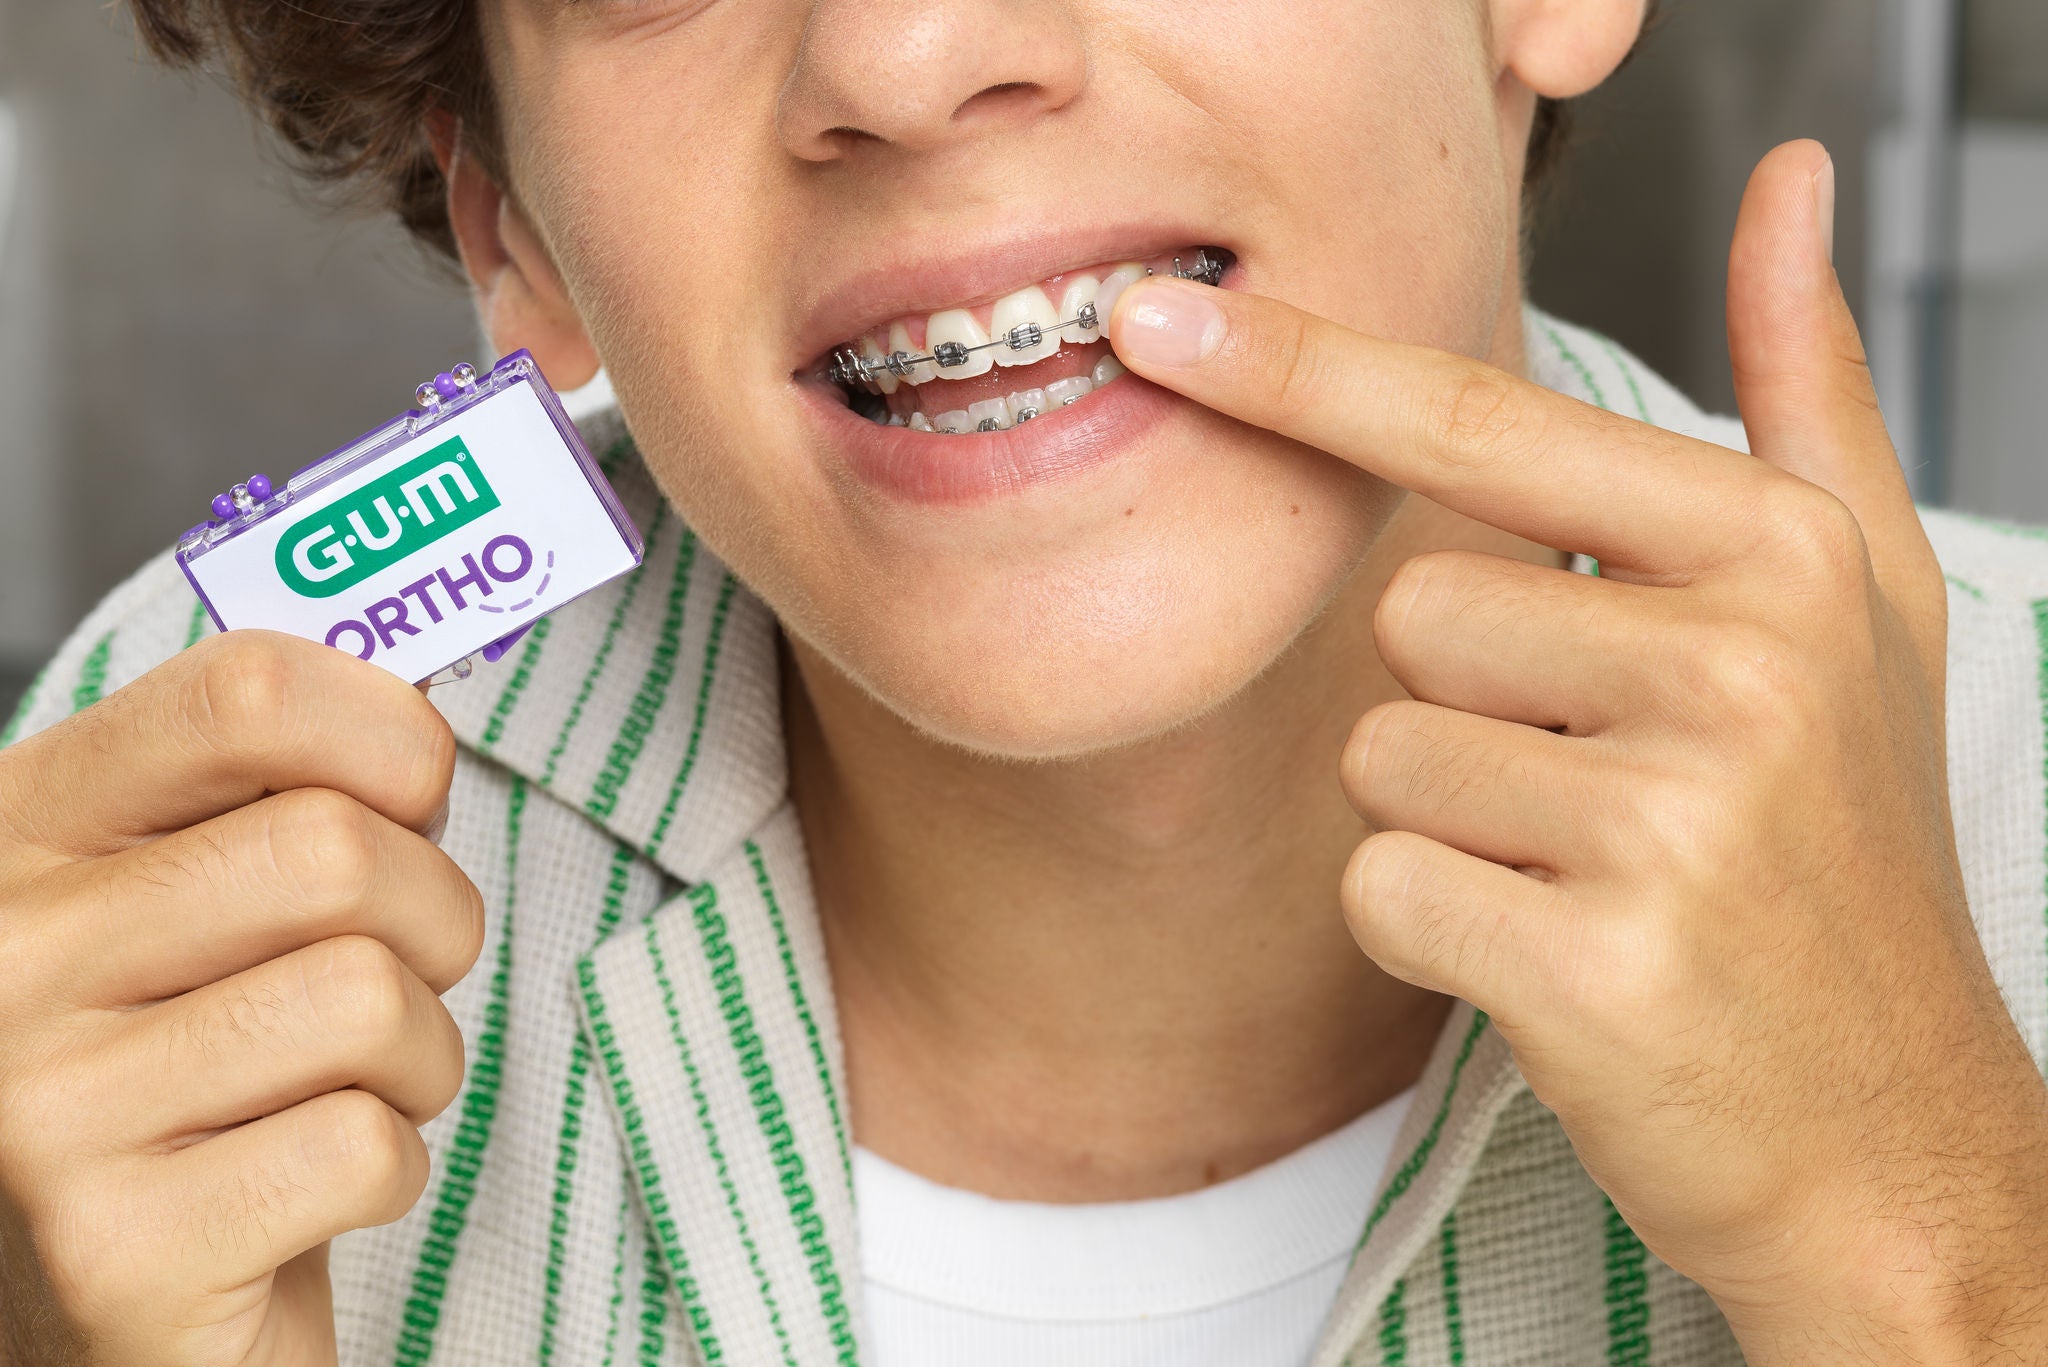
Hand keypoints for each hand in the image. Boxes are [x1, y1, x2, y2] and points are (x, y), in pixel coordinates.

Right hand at [0, 631, 481, 1365]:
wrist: (105, 1310)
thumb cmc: (187, 1077)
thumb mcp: (183, 906)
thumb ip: (270, 797)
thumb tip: (420, 713)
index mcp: (24, 836)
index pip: (242, 692)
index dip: (388, 730)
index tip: (416, 791)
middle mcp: (4, 959)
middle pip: (337, 850)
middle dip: (436, 916)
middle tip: (405, 970)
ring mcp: (42, 1111)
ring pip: (370, 997)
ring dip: (420, 1054)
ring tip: (353, 1086)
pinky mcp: (117, 1250)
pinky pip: (364, 1145)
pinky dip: (392, 1169)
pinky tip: (315, 1186)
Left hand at [1105, 141, 2047, 1360]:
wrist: (1893, 1136)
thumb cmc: (1844, 859)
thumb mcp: (1867, 606)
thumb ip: (1808, 392)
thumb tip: (1789, 184)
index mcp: (1778, 555)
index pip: (1485, 428)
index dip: (1308, 370)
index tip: (1164, 323)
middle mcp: (1736, 666)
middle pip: (1403, 615)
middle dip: (1464, 708)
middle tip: (1600, 792)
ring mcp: (1667, 817)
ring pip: (1379, 754)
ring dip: (1449, 825)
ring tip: (1590, 875)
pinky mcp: (1589, 959)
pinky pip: (1379, 885)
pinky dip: (1431, 932)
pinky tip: (1557, 964)